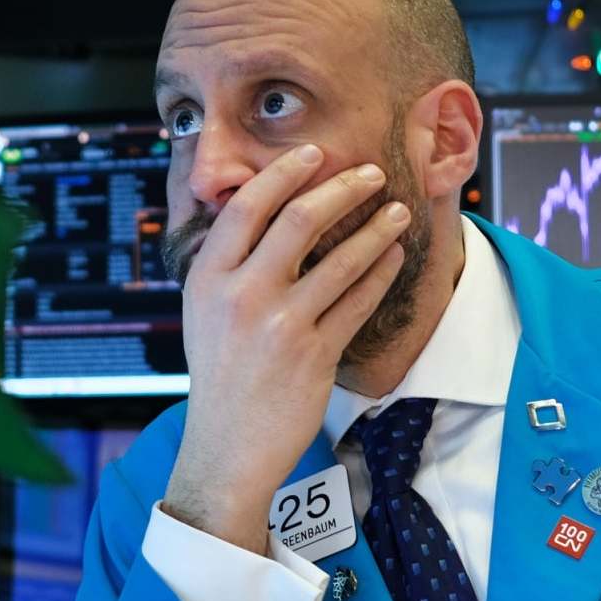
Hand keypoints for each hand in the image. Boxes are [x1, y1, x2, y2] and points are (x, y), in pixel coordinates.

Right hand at [162, 144, 410, 552]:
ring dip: (376, 229)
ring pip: (340, 259)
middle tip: (370, 172)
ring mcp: (279, 325)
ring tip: (397, 210)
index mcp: (207, 278)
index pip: (246, 206)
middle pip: (299, 220)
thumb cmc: (219, 374)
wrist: (227, 447)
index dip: (284, 173)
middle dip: (342, 187)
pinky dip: (380, 274)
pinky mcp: (314, 354)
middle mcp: (241, 295)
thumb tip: (259, 209)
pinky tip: (393, 257)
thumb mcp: (203, 311)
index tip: (314, 153)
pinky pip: (358, 302)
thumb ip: (227, 264)